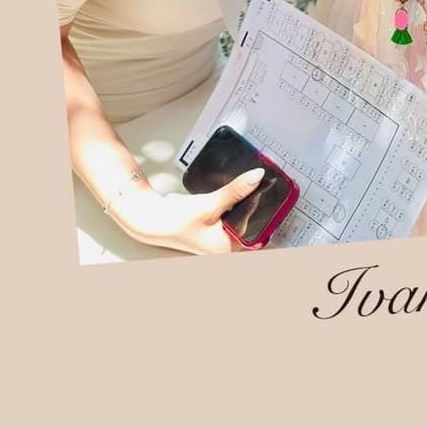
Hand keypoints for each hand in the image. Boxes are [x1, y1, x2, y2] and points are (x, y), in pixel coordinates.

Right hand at [126, 168, 265, 255]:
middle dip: (254, 201)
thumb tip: (257, 177)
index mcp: (228, 249)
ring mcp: (220, 236)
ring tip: (252, 183)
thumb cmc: (175, 221)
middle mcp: (226, 245)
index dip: (264, 207)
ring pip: (241, 214)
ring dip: (244, 200)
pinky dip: (234, 200)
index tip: (274, 187)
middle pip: (251, 220)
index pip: (257, 227)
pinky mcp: (215, 225)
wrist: (152, 216)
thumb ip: (235, 191)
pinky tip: (238, 189)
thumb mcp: (209, 204)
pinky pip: (232, 210)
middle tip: (263, 181)